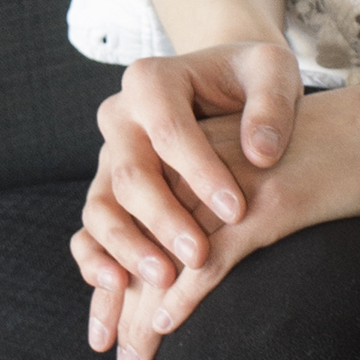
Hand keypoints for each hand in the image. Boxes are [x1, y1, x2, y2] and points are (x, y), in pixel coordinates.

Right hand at [72, 41, 300, 359]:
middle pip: (129, 173)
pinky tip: (118, 288)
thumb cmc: (251, 79)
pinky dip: (95, 261)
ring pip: (100, 208)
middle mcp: (119, 118)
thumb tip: (261, 153)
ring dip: (127, 248)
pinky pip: (88, 231)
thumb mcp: (271, 71)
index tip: (237, 210)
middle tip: (200, 255)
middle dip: (163, 219)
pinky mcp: (107, 193)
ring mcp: (108, 158)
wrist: (225, 85)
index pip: (170, 130)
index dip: (201, 173)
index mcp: (151, 81)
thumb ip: (270, 104)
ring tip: (163, 280)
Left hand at [78, 81, 359, 359]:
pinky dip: (186, 292)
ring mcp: (239, 182)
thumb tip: (207, 251)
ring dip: (144, 309)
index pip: (141, 212)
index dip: (120, 267)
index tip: (110, 317)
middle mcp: (209, 161)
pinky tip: (168, 322)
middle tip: (110, 349)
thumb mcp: (272, 166)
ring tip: (134, 358)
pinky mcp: (273, 204)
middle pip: (143, 234)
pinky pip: (215, 253)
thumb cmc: (343, 156)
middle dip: (121, 297)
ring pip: (170, 250)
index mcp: (204, 148)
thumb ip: (234, 194)